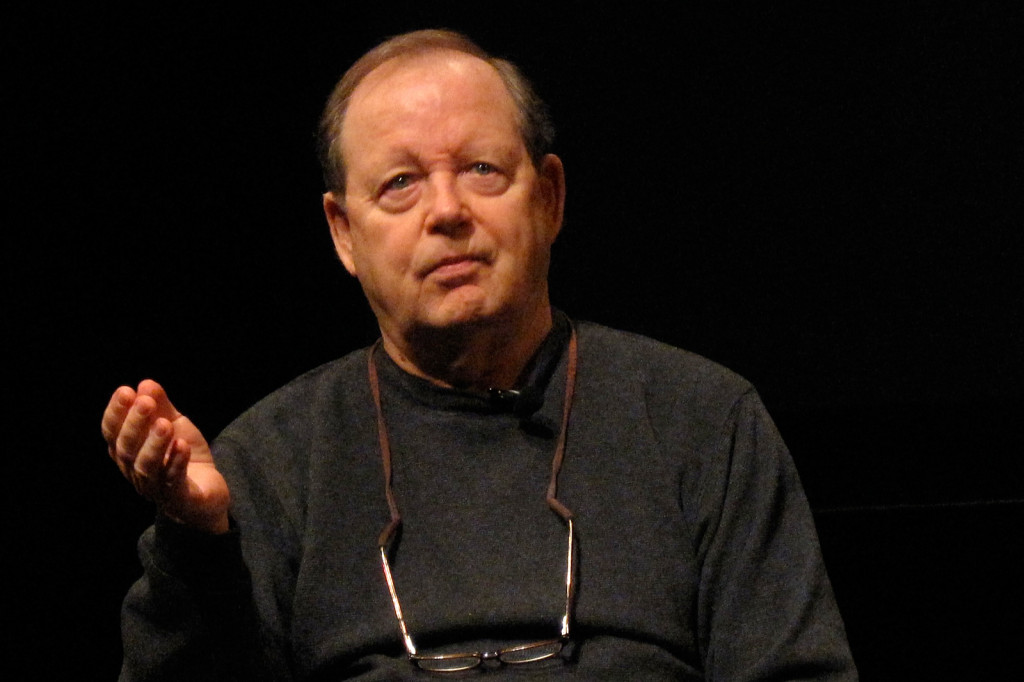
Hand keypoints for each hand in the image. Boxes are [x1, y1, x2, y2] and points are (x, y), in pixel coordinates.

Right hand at [102, 379, 229, 533]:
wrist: (207, 494)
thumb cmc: (182, 456)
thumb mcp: (175, 425)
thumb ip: (162, 406)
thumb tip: (146, 383)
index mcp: (128, 453)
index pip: (113, 434)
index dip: (116, 414)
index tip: (125, 391)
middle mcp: (135, 472)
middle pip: (127, 449)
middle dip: (134, 424)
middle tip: (145, 402)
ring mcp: (155, 488)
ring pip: (147, 467)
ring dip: (154, 443)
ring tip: (165, 424)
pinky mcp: (178, 499)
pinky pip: (174, 480)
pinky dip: (176, 462)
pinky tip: (182, 445)